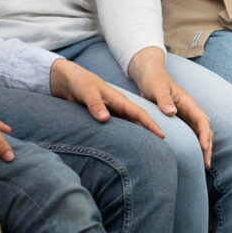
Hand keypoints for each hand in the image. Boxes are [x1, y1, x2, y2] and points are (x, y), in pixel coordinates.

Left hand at [50, 59, 166, 140]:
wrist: (69, 80)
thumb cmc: (80, 83)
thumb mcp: (87, 91)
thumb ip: (95, 105)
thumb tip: (105, 119)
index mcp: (118, 100)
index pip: (138, 113)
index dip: (151, 125)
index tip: (162, 135)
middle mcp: (118, 107)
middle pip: (138, 122)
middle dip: (150, 133)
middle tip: (162, 148)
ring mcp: (112, 113)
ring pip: (129, 126)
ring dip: (138, 136)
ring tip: (147, 151)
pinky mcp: (104, 117)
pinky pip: (117, 129)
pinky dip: (124, 136)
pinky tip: (127, 146)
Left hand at [124, 47, 212, 166]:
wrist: (150, 76)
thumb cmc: (154, 80)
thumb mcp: (157, 88)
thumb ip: (163, 99)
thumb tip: (172, 112)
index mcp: (188, 103)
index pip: (202, 120)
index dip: (204, 134)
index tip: (204, 147)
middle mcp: (190, 111)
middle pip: (205, 131)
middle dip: (207, 147)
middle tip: (206, 164)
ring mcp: (186, 117)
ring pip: (199, 135)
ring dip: (203, 150)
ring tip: (203, 166)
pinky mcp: (179, 122)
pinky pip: (189, 136)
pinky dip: (192, 147)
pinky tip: (191, 159)